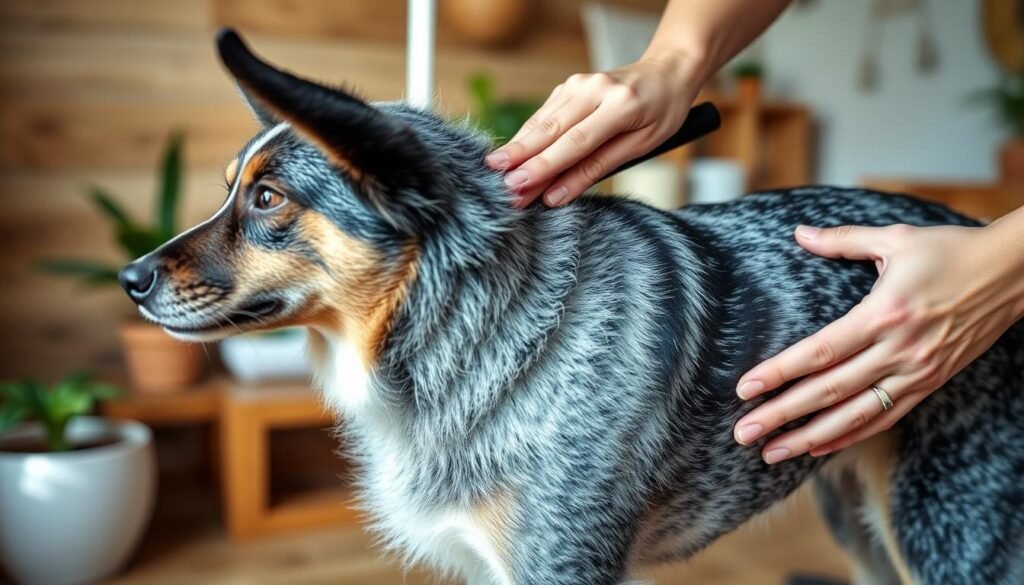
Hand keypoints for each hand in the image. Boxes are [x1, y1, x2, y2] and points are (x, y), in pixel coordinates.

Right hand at [485, 50, 701, 207]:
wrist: (667, 70)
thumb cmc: (662, 112)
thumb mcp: (642, 145)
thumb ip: (598, 168)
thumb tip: (556, 195)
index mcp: (621, 105)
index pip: (575, 142)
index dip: (544, 166)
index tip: (518, 186)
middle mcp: (594, 88)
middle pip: (550, 129)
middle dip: (520, 158)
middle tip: (495, 181)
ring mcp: (578, 83)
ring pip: (541, 121)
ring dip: (518, 149)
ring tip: (496, 173)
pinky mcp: (568, 86)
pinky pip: (543, 115)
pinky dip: (527, 136)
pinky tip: (512, 155)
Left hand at [733, 222, 1023, 463]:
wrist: (1013, 275)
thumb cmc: (951, 252)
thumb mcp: (895, 239)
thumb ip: (842, 240)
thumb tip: (799, 232)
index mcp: (884, 314)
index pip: (820, 352)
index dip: (780, 373)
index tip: (745, 389)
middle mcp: (899, 350)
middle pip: (830, 391)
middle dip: (783, 415)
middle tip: (743, 433)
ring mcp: (916, 372)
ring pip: (855, 414)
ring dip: (810, 437)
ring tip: (771, 452)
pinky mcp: (930, 384)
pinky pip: (885, 418)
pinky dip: (850, 435)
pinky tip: (818, 446)